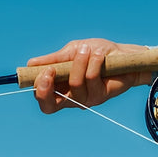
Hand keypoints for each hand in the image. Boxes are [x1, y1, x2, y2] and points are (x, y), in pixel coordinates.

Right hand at [27, 39, 150, 113]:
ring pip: (74, 85)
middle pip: (48, 106)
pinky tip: (100, 55)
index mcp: (59, 87)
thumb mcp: (73, 51)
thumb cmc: (98, 53)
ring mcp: (85, 98)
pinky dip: (93, 63)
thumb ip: (55, 59)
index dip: (39, 88)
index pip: (42, 97)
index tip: (45, 70)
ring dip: (79, 63)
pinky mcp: (101, 95)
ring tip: (87, 50)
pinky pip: (92, 80)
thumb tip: (30, 64)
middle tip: (51, 71)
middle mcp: (70, 97)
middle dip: (46, 89)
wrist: (126, 55)